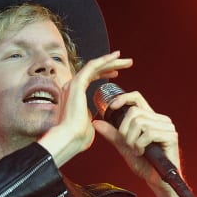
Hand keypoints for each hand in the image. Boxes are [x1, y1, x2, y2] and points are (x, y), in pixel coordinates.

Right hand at [39, 51, 132, 165]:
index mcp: (73, 95)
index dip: (104, 74)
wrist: (70, 139)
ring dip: (111, 61)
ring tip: (127, 60)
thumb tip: (97, 118)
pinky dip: (104, 61)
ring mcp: (72, 84)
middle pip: (93, 70)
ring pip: (94, 66)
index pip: (90, 78)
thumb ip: (92, 117)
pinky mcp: (76, 84)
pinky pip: (92, 66)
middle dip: (110, 65)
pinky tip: (116, 57)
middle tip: (126, 63)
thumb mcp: (89, 123)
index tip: (117, 74)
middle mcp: (71, 87)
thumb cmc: (79, 137)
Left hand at [93, 90, 180, 189]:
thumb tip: (97, 122)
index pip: (137, 98)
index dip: (123, 99)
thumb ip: (113, 134)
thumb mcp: (124, 147)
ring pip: (140, 123)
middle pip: (134, 112)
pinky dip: (140, 145)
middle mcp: (161, 120)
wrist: (157, 181)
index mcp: (150, 118)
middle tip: (128, 145)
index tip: (112, 108)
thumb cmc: (145, 165)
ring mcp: (167, 127)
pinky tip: (143, 153)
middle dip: (125, 130)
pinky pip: (148, 133)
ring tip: (137, 151)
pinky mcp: (171, 136)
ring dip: (132, 140)